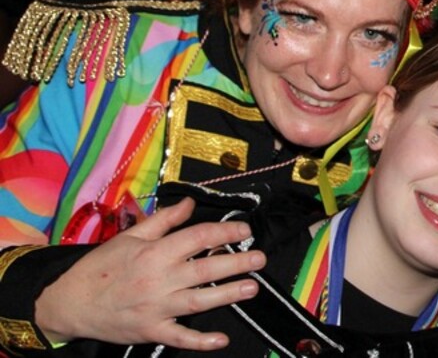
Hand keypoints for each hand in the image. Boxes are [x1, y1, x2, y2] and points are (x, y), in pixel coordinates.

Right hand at [35, 197, 265, 349]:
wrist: (70, 302)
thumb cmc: (101, 267)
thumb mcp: (130, 236)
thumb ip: (164, 220)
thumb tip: (189, 204)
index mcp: (155, 252)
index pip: (197, 237)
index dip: (224, 231)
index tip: (244, 229)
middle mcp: (159, 279)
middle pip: (205, 268)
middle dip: (236, 262)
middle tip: (260, 258)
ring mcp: (156, 307)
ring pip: (199, 300)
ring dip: (227, 294)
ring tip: (251, 288)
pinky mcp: (151, 330)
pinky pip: (179, 337)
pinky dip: (200, 341)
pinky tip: (221, 340)